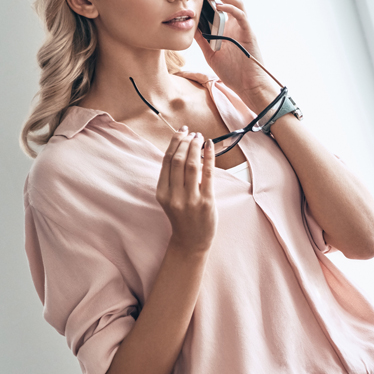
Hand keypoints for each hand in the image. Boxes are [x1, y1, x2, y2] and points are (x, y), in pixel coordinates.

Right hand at [156, 127, 216, 252]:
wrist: (191, 242)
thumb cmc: (182, 217)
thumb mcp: (171, 198)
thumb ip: (174, 179)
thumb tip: (184, 150)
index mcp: (162, 192)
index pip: (166, 161)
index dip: (174, 143)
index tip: (181, 132)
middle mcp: (174, 195)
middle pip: (178, 160)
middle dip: (185, 142)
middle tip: (193, 133)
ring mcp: (190, 199)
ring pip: (191, 165)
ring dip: (196, 147)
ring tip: (200, 138)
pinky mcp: (206, 201)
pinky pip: (208, 174)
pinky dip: (209, 157)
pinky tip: (210, 146)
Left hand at [194, 0, 272, 94]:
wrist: (248, 86)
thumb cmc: (233, 72)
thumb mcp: (211, 54)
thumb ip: (203, 39)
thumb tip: (190, 27)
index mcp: (228, 28)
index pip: (219, 5)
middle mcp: (237, 25)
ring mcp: (244, 28)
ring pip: (237, 3)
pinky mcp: (249, 33)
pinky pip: (242, 16)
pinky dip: (231, 8)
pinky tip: (219, 6)